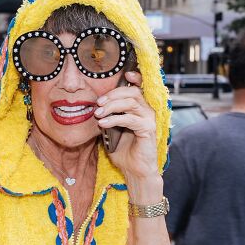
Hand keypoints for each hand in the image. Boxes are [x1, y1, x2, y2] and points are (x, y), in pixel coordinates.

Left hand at [93, 70, 160, 185]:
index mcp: (140, 108)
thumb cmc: (124, 151)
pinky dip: (115, 119)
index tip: (124, 74)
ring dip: (112, 106)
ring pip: (132, 103)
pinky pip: (130, 119)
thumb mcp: (112, 130)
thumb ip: (108, 116)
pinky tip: (103, 123)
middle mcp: (147, 111)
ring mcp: (149, 119)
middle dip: (113, 94)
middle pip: (133, 92)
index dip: (135, 77)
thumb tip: (95, 107)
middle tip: (98, 102)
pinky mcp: (148, 129)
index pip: (140, 88)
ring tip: (98, 113)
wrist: (134, 170)